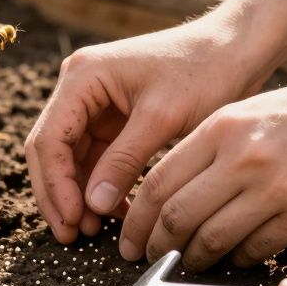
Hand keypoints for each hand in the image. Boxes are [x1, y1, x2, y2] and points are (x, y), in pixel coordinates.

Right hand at [25, 14, 269, 243]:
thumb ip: (124, 160)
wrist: (236, 50)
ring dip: (80, 194)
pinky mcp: (114, 119)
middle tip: (71, 235)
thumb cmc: (204, 71)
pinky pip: (97, 159)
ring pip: (71, 159)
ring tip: (94, 231)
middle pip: (51, 150)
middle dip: (60, 194)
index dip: (56, 184)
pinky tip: (117, 213)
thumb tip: (92, 206)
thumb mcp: (162, 118)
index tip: (73, 220)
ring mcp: (95, 103)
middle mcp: (80, 87)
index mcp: (82, 76)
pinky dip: (102, 186)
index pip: (50, 138)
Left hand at [119, 67, 286, 267]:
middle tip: (149, 259)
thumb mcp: (254, 110)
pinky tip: (235, 255)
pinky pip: (255, 250)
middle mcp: (243, 157)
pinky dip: (238, 258)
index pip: (157, 183)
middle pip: (177, 216)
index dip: (137, 220)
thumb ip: (212, 146)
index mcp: (223, 126)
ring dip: (194, 258)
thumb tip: (171, 193)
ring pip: (212, 240)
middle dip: (156, 246)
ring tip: (189, 262)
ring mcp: (276, 189)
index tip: (132, 238)